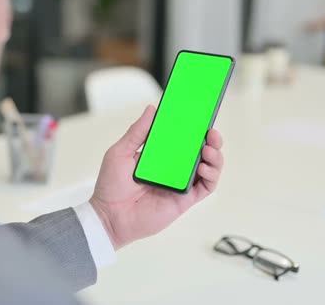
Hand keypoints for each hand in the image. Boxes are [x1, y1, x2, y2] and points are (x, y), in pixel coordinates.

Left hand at [90, 105, 223, 249]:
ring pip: (209, 167)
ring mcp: (180, 183)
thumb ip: (137, 132)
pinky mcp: (185, 199)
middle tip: (210, 130)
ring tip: (208, 148)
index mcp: (159, 154)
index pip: (181, 136)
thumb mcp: (120, 152)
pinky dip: (211, 176)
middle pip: (200, 150)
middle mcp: (173, 167)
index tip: (201, 112)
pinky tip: (204, 168)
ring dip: (215, 156)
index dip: (193, 125)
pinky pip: (206, 187)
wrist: (109, 215)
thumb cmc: (111, 186)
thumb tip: (151, 109)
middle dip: (211, 138)